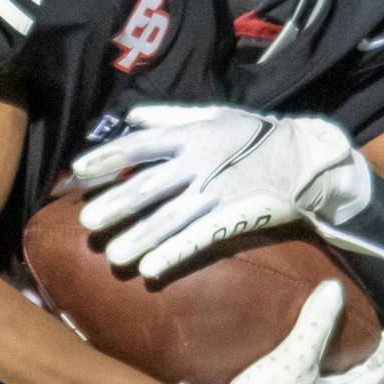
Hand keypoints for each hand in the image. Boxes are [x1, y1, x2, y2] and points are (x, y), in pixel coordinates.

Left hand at [71, 105, 371, 279]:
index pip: (142, 145)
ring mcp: (217, 192)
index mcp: (192, 135)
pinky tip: (150, 270)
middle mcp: (200, 162)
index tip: (79, 171)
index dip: (109, 157)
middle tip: (87, 223)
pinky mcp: (234, 216)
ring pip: (170, 218)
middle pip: (150, 186)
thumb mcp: (213, 114)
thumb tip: (130, 115)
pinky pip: (199, 238)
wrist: (303, 157)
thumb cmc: (253, 135)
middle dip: (117, 205)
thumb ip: (169, 116)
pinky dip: (174, 254)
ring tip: (112, 256)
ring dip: (139, 238)